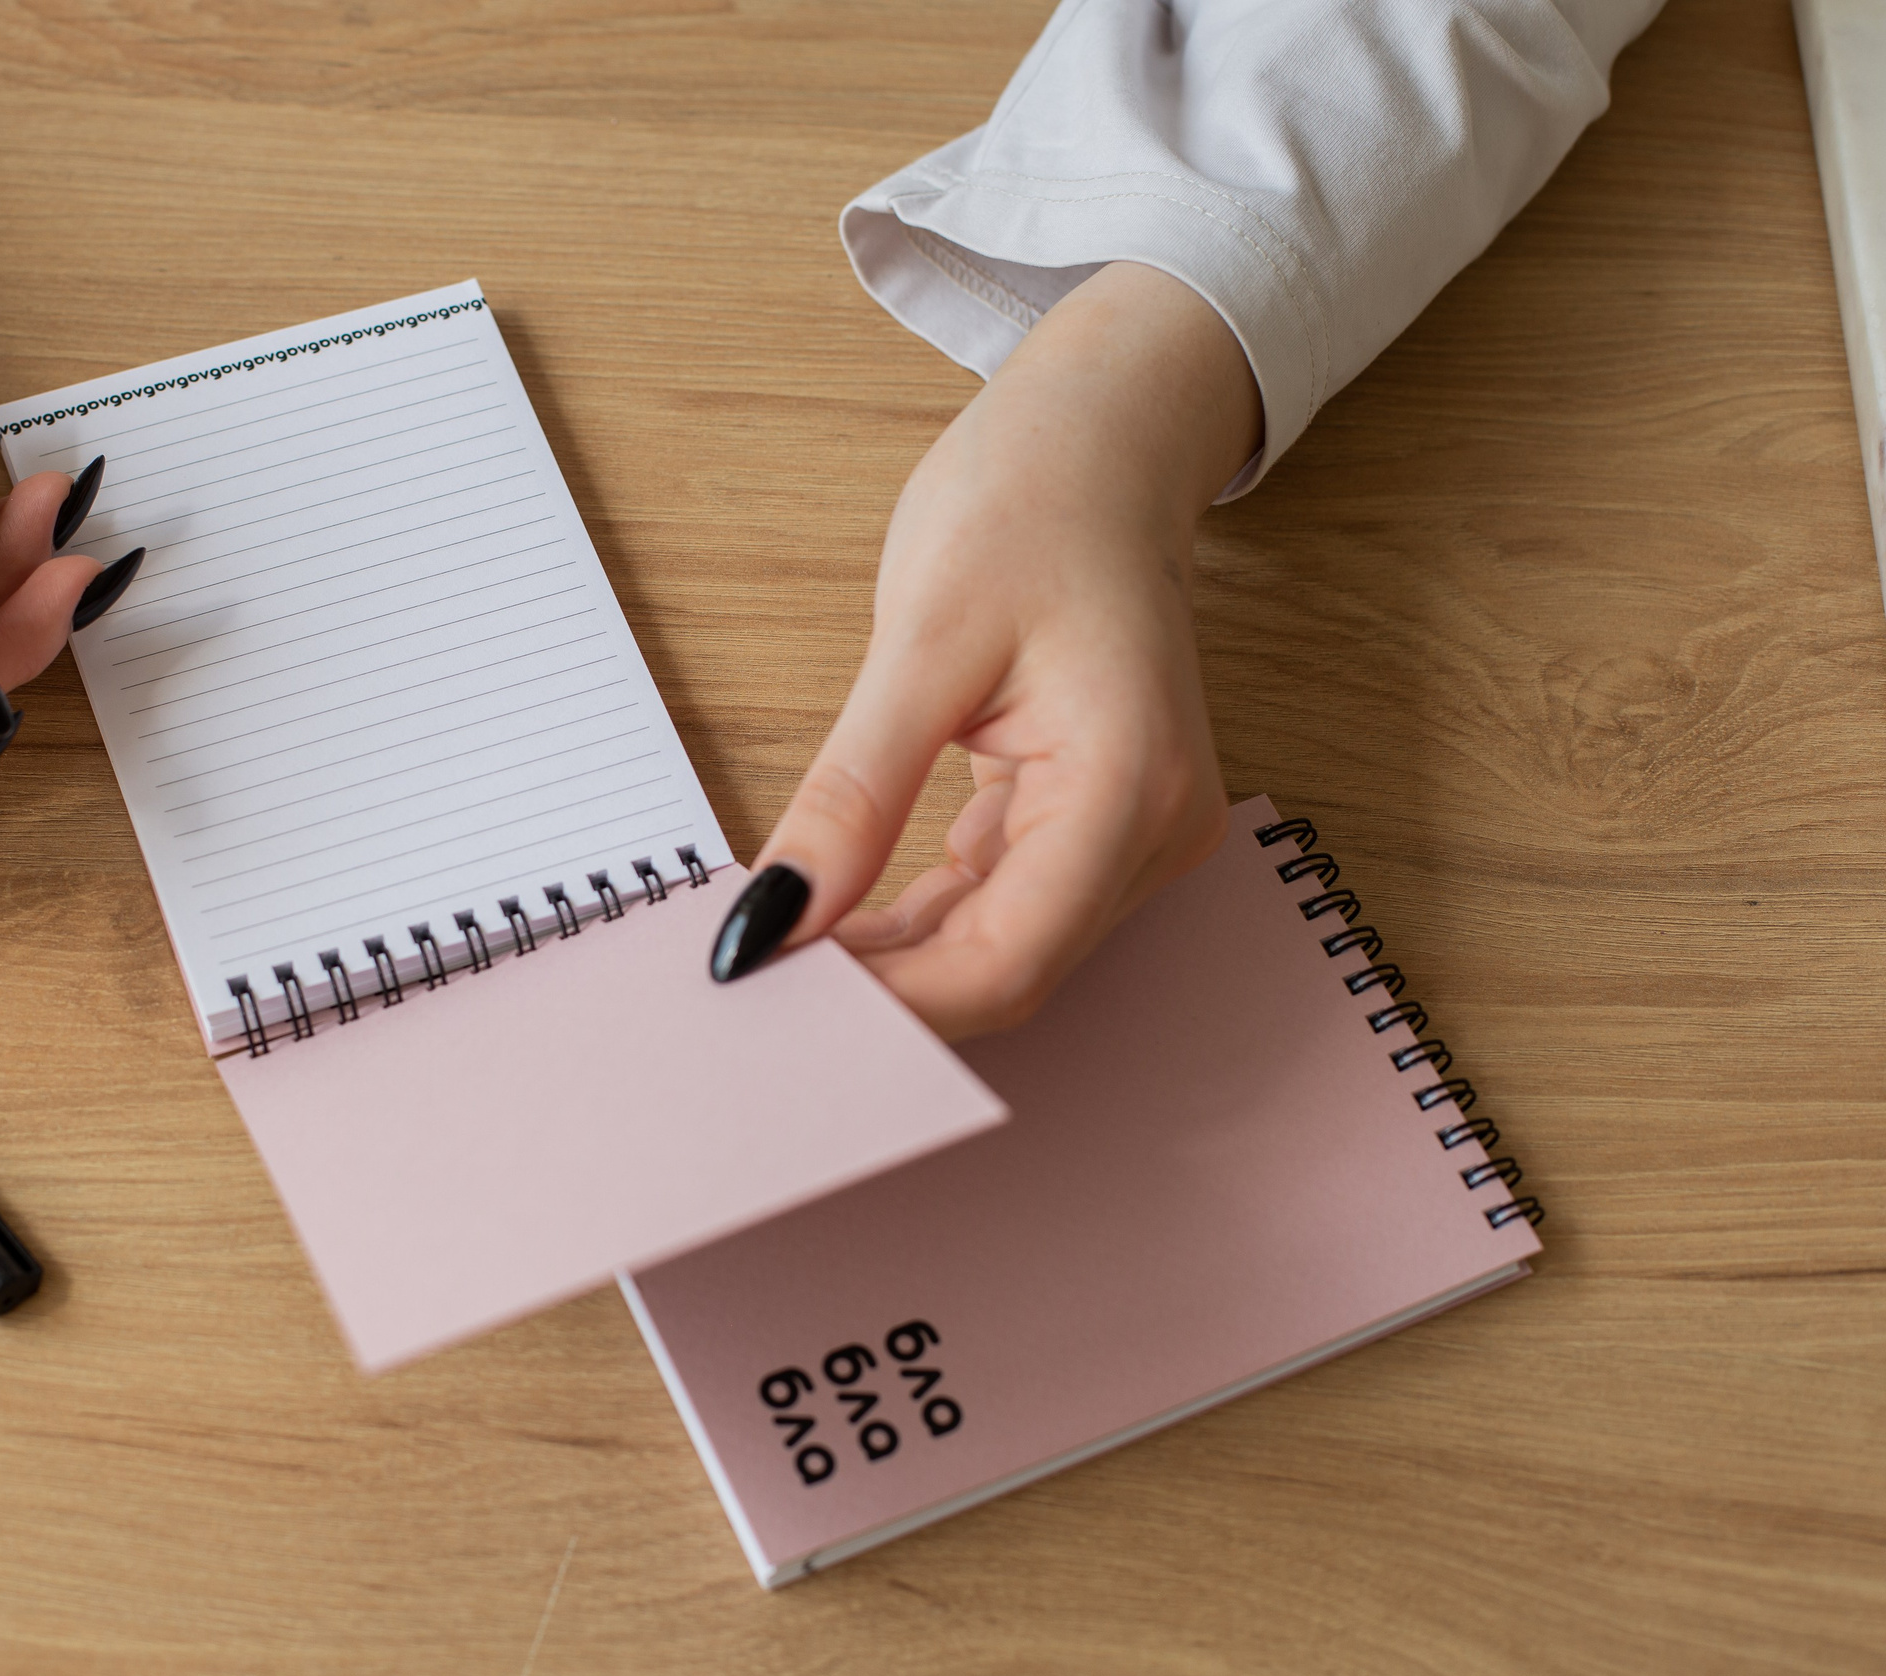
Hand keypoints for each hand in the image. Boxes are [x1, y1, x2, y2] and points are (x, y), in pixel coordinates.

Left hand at [713, 262, 1265, 1038]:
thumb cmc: (1030, 504)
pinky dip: (912, 922)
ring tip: (775, 958)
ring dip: (888, 966)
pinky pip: (996, 905)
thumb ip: (852, 796)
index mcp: (1132, 787)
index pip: (1005, 961)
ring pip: (997, 951)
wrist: (1102, 442)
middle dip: (879, 994)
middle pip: (1005, 971)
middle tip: (750, 985)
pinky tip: (830, 923)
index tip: (770, 996)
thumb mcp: (919, 642)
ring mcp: (1130, 832)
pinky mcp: (1091, 821)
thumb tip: (773, 918)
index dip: (888, 1005)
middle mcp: (1154, 830)